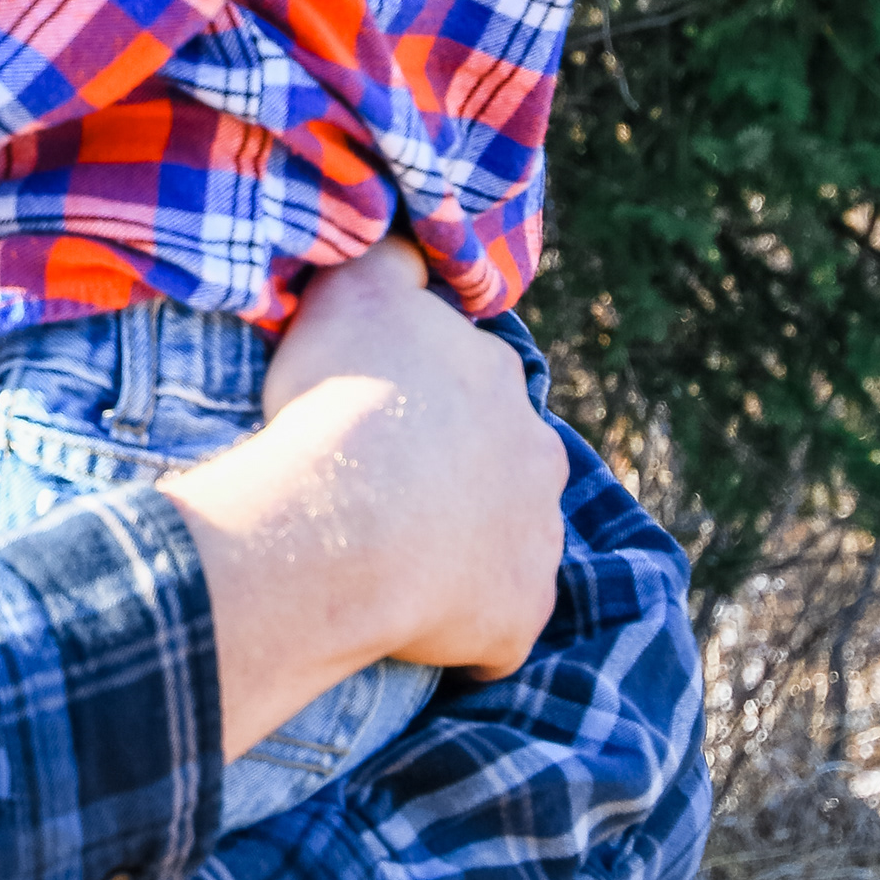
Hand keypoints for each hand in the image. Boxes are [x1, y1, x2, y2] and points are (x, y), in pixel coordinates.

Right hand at [160, 240, 565, 755]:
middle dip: (458, 475)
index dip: (423, 398)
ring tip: (392, 562)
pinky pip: (495, 630)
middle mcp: (538, 455)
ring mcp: (536, 542)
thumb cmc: (340, 398)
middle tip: (381, 492)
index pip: (473, 381)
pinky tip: (408, 625)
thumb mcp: (356, 288)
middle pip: (502, 464)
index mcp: (499, 379)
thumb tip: (412, 249)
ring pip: (507, 544)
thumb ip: (393, 260)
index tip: (376, 416)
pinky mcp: (519, 617)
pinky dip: (462, 630)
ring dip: (464, 552)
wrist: (346, 516)